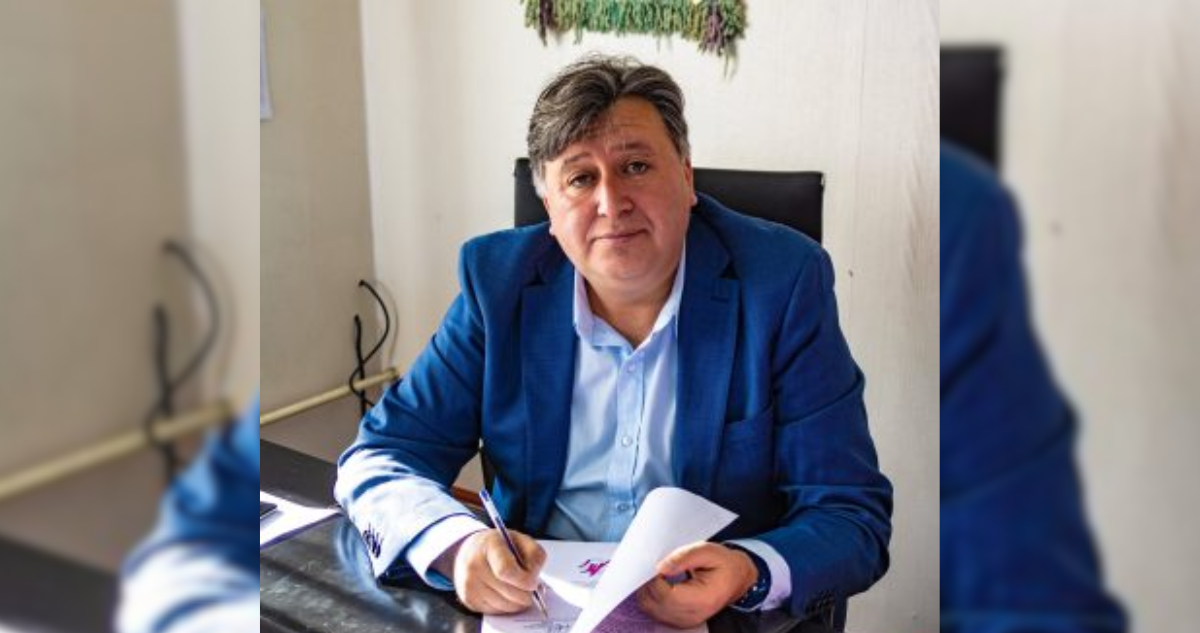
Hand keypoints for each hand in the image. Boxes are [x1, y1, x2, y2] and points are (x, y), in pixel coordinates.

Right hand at [433, 528, 545, 614]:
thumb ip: (534, 555)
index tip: (534, 582)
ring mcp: (469, 584)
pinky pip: (496, 611)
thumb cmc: (499, 547)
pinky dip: (506, 606)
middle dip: (525, 594)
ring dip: (517, 602)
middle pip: (508, 591)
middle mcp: (474, 565)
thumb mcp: (520, 540)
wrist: (470, 552)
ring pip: (504, 605)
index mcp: (490, 546)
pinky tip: (506, 594)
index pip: (506, 570)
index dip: (524, 581)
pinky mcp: (468, 600)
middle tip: (531, 589)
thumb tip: (534, 578)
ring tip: (519, 590)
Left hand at [636, 542, 757, 627]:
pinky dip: (650, 596)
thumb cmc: (722, 564)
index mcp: (702, 599)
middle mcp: (692, 615)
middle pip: (655, 603)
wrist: (735, 579)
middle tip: (650, 564)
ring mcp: (684, 621)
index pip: (666, 595)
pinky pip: (654, 611)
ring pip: (650, 608)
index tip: (653, 562)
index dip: (654, 579)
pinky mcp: (678, 621)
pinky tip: (657, 582)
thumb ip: (683, 557)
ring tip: (655, 572)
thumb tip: (660, 567)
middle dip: (646, 583)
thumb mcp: (708, 551)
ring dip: (646, 590)